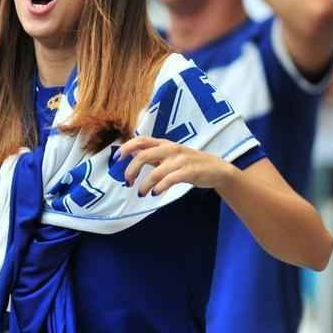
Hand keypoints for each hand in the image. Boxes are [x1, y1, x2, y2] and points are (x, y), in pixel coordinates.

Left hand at [117, 136, 235, 196]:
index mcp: (164, 144)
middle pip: (143, 155)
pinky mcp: (189, 172)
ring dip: (145, 184)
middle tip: (127, 182)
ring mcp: (180, 160)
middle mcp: (170, 149)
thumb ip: (152, 155)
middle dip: (131, 169)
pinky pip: (169, 180)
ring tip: (141, 192)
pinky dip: (159, 187)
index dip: (126, 147)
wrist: (217, 169)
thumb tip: (130, 155)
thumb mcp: (169, 155)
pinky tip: (155, 193)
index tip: (116, 158)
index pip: (141, 140)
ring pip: (155, 172)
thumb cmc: (189, 163)